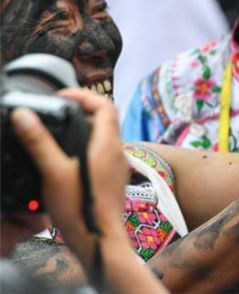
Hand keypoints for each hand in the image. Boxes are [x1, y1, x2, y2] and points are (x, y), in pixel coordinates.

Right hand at [11, 89, 128, 266]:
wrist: (99, 240)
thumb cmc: (80, 208)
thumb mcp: (53, 172)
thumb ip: (39, 142)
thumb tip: (24, 116)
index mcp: (108, 144)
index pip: (105, 104)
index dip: (84, 95)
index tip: (62, 96)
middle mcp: (118, 151)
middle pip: (106, 118)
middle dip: (82, 110)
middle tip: (58, 111)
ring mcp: (117, 165)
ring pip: (104, 136)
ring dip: (84, 129)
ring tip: (59, 133)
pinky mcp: (113, 178)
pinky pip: (102, 153)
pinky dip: (87, 146)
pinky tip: (68, 159)